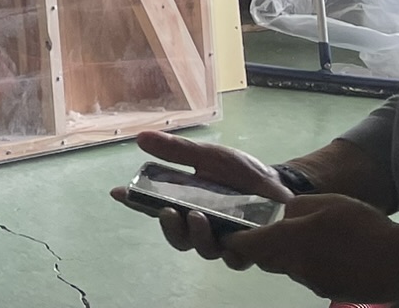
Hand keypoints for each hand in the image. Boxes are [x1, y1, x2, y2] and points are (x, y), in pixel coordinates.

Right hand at [108, 130, 291, 263]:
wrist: (280, 184)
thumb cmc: (241, 171)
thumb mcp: (209, 156)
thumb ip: (178, 152)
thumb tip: (141, 137)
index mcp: (184, 202)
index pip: (153, 205)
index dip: (134, 201)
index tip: (119, 192)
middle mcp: (199, 225)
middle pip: (176, 236)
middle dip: (168, 228)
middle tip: (168, 212)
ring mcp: (222, 239)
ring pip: (201, 249)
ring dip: (196, 236)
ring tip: (198, 218)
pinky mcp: (247, 249)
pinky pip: (234, 259)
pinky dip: (230, 251)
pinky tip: (231, 240)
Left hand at [225, 193, 398, 300]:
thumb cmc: (360, 226)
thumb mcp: (324, 202)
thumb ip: (295, 208)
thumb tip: (281, 215)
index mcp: (287, 241)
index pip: (245, 246)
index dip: (234, 241)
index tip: (229, 235)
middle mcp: (294, 266)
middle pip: (266, 259)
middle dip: (265, 246)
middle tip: (281, 230)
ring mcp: (312, 282)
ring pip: (289, 268)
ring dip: (292, 255)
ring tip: (318, 239)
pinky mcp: (328, 292)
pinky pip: (310, 277)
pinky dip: (314, 266)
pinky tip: (336, 254)